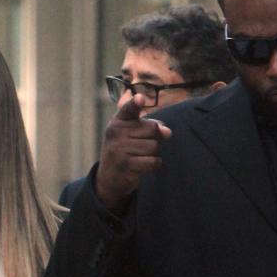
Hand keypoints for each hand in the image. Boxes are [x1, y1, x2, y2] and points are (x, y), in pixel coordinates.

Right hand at [96, 93, 171, 209]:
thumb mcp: (133, 134)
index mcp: (118, 122)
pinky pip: (153, 161)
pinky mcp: (126, 165)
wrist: (109, 177)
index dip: (135, 103)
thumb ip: (152, 127)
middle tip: (139, 146)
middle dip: (153, 138)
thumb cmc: (126, 150)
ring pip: (154, 146)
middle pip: (152, 129)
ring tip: (139, 156)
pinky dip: (154, 164)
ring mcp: (119, 149)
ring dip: (153, 153)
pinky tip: (143, 165)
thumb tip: (167, 132)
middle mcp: (116, 133)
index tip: (140, 98)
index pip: (128, 109)